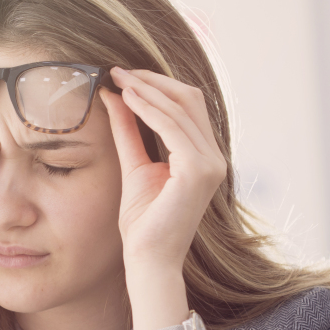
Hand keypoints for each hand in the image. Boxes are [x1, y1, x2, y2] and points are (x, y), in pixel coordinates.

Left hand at [101, 67, 226, 270]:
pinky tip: (127, 99)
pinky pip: (173, 128)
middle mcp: (214, 158)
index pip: (187, 106)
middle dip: (153, 80)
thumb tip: (115, 96)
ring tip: (119, 79)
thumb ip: (128, 131)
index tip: (125, 75)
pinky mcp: (198, 171)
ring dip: (148, 90)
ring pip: (181, 108)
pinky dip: (149, 109)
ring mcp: (211, 164)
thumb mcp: (134, 165)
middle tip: (119, 70)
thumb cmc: (144, 223)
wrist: (148, 259)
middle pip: (189, 99)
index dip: (157, 85)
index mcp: (204, 157)